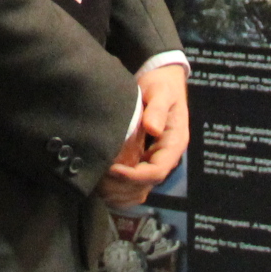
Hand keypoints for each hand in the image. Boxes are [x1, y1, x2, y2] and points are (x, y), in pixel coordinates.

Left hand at [100, 64, 188, 207]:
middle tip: (98, 178)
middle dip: (122, 186)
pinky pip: (133, 186)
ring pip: (139, 190)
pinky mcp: (143, 160)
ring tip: (96, 183)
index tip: (112, 169)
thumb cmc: (161, 85)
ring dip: (118, 192)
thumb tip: (153, 129)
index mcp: (174, 144)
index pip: (156, 171)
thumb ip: (157, 109)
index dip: (134, 175)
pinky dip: (117, 190)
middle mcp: (165, 157)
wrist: (161, 79)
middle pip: (146, 185)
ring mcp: (153, 161)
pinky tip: (101, 185)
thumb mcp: (161, 92)